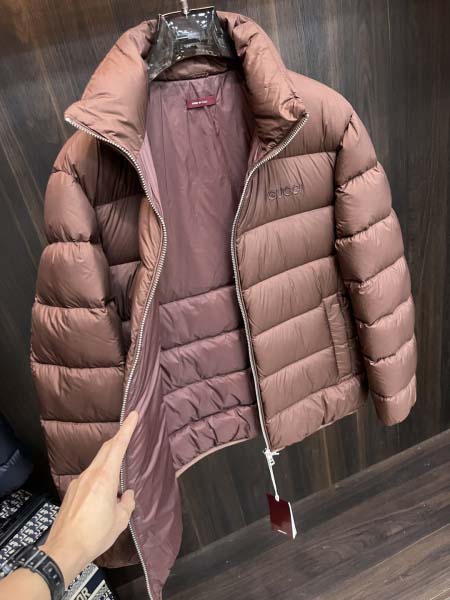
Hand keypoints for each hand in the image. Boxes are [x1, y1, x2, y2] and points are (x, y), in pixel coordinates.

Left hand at [39, 411, 138, 585]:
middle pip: (106, 449)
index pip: (118, 446)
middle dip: (118, 438)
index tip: (133, 415)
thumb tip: (127, 495)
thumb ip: (127, 503)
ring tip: (119, 472)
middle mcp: (90, 475)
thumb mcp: (120, 520)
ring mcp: (78, 482)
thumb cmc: (94, 535)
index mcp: (105, 478)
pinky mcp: (71, 492)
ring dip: (109, 461)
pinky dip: (99, 478)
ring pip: (97, 463)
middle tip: (129, 431)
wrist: (64, 550)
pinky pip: (89, 478)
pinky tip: (103, 494)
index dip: (127, 428)